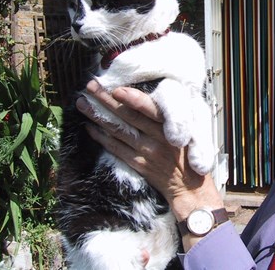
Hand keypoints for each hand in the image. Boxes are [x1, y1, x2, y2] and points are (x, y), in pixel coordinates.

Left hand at [76, 81, 223, 225]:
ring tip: (83, 103)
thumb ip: (170, 116)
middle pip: (128, 116)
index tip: (116, 88)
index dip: (133, 99)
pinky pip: (116, 149)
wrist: (191, 188)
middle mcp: (158, 138)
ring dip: (98, 116)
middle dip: (107, 100)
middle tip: (91, 86)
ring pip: (117, 131)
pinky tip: (90, 127)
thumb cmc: (189, 154)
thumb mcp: (189, 131)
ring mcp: (146, 152)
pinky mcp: (138, 164)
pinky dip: (102, 137)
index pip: (150, 110)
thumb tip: (145, 96)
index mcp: (171, 127)